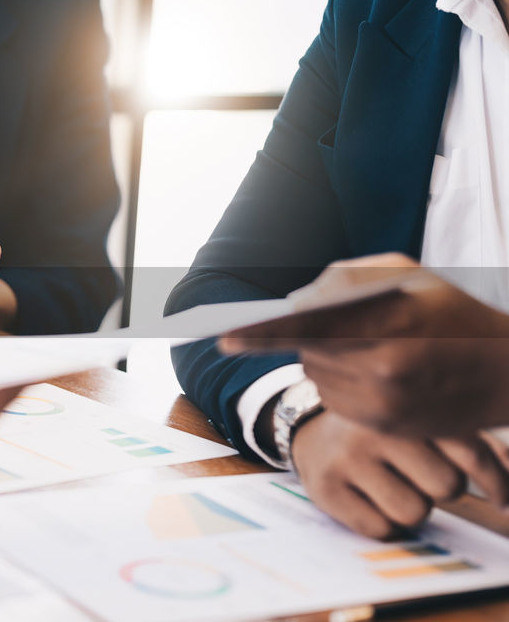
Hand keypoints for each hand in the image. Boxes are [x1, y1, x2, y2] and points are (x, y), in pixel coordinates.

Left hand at [219, 253, 508, 436]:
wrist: (507, 373)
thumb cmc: (455, 313)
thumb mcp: (409, 277)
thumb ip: (348, 280)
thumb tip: (295, 300)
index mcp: (389, 327)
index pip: (309, 330)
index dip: (262, 336)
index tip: (223, 338)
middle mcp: (383, 370)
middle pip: (308, 352)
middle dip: (307, 336)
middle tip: (330, 324)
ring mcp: (383, 404)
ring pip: (318, 377)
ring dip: (324, 359)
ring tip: (367, 345)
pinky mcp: (383, 426)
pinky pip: (336, 398)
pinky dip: (341, 381)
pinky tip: (374, 369)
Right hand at [292, 412, 508, 538]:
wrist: (309, 431)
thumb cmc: (385, 433)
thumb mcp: (428, 426)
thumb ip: (477, 448)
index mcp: (409, 406)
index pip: (471, 453)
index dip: (496, 484)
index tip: (501, 500)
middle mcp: (377, 427)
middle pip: (446, 486)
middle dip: (439, 489)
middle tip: (417, 477)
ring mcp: (348, 456)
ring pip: (414, 512)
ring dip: (410, 509)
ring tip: (391, 488)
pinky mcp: (327, 487)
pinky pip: (380, 529)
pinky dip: (382, 524)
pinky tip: (368, 501)